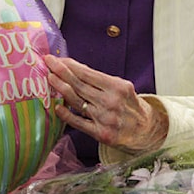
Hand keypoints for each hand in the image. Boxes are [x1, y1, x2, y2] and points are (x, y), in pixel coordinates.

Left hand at [44, 54, 168, 154]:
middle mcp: (111, 101)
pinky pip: (80, 123)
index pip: (87, 73)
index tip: (56, 58)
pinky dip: (67, 115)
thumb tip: (74, 69)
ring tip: (49, 79)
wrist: (146, 131)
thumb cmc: (130, 106)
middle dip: (61, 72)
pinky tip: (57, 107)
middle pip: (80, 85)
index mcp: (117, 86)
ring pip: (77, 101)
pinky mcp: (101, 134)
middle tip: (47, 63)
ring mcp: (105, 118)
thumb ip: (100, 81)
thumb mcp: (122, 88)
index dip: (70, 65)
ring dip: (60, 89)